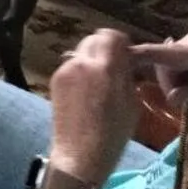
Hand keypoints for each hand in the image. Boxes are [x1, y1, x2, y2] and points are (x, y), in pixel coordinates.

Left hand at [47, 30, 141, 185]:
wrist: (80, 153)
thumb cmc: (113, 133)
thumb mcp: (132, 104)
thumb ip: (127, 76)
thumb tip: (126, 61)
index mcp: (107, 68)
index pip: (111, 35)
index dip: (120, 43)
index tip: (126, 55)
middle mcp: (84, 62)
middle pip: (94, 38)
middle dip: (105, 49)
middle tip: (113, 67)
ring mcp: (66, 69)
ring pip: (81, 51)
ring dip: (92, 59)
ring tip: (98, 81)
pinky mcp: (55, 77)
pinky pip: (71, 65)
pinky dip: (80, 71)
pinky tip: (84, 91)